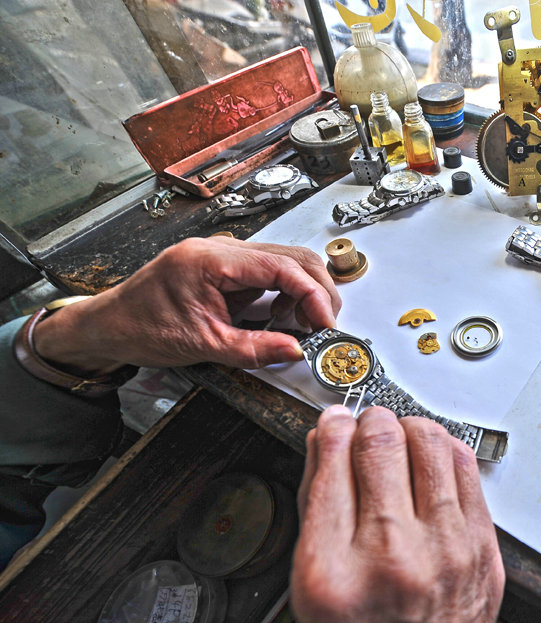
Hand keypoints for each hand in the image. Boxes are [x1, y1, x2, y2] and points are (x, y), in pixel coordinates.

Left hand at [32, 237, 340, 371]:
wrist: (110, 326)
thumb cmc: (141, 327)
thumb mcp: (202, 346)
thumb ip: (253, 349)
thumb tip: (294, 350)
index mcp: (211, 259)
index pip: (281, 266)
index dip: (312, 294)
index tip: (324, 322)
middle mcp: (222, 249)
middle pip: (293, 257)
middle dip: (318, 291)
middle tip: (325, 326)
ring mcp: (227, 256)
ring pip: (288, 262)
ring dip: (306, 293)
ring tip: (306, 325)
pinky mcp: (229, 269)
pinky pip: (272, 274)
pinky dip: (289, 295)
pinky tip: (285, 318)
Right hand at [291, 406, 503, 622]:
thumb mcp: (311, 586)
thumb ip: (315, 506)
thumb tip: (326, 442)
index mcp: (333, 570)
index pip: (332, 464)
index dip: (333, 429)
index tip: (335, 422)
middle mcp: (393, 555)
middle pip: (381, 444)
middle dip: (369, 421)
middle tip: (366, 425)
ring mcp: (446, 549)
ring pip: (430, 443)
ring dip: (409, 427)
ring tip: (400, 436)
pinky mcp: (483, 546)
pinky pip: (466, 468)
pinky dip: (445, 448)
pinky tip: (431, 455)